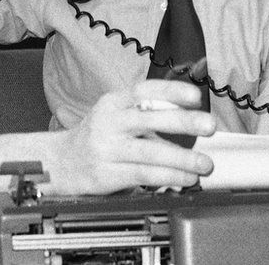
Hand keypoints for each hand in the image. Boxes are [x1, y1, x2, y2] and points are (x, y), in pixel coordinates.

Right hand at [47, 79, 215, 194]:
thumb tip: (189, 115)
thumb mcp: (115, 114)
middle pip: (149, 119)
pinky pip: (144, 174)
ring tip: (204, 164)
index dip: (170, 91)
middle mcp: (109, 122)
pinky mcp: (108, 173)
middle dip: (183, 122)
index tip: (195, 96)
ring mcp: (107, 148)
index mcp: (113, 102)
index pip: (144, 90)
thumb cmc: (96, 136)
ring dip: (182, 158)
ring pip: (150, 152)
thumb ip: (146, 112)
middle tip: (208, 126)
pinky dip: (169, 177)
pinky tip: (186, 178)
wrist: (60, 162)